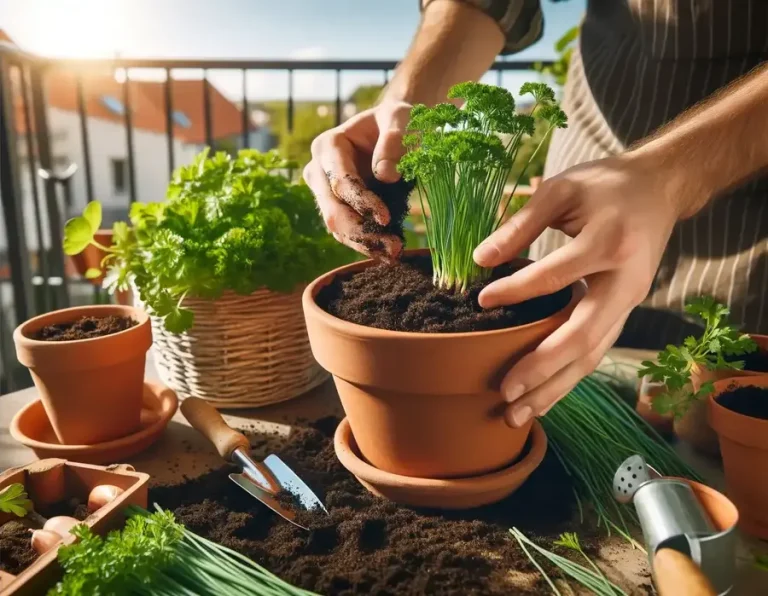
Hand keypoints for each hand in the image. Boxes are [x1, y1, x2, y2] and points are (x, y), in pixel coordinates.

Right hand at [304, 100, 412, 261]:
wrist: (394, 130)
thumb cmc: (396, 121)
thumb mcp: (401, 119)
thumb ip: (395, 140)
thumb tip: (385, 175)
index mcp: (327, 146)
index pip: (340, 181)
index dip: (362, 202)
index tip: (387, 218)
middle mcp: (318, 171)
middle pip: (333, 210)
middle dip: (361, 232)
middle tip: (393, 248)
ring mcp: (325, 192)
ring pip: (336, 227)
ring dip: (364, 244)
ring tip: (394, 253)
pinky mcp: (338, 208)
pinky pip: (347, 232)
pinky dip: (367, 244)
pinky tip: (388, 251)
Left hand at [473, 154, 684, 426]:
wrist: (659, 190)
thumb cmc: (605, 186)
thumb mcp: (563, 188)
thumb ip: (522, 222)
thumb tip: (480, 258)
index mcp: (610, 243)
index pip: (557, 274)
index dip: (518, 290)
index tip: (482, 302)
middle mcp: (625, 281)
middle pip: (584, 334)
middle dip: (543, 367)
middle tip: (504, 392)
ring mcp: (629, 302)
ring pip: (592, 354)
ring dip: (555, 387)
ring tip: (517, 414)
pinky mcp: (623, 312)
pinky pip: (596, 351)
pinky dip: (568, 377)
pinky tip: (541, 398)